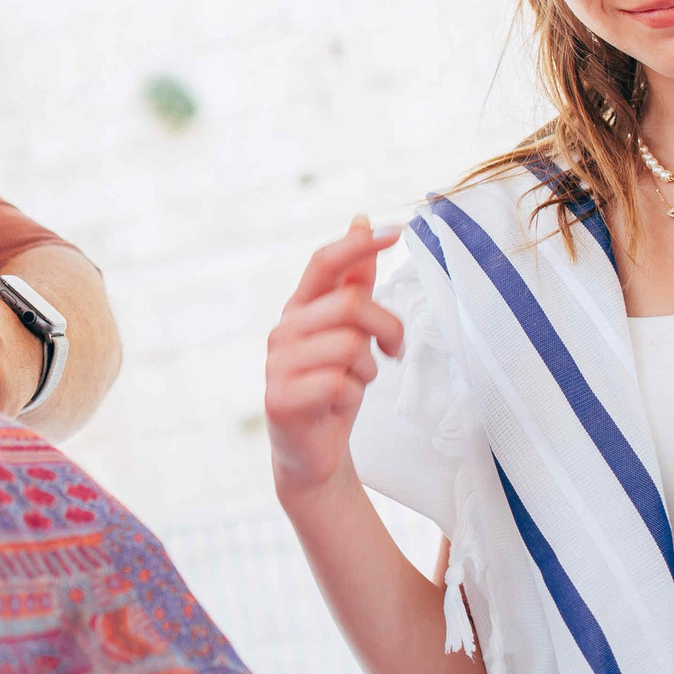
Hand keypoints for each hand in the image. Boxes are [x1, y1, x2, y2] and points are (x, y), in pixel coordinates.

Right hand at [265, 216, 405, 500]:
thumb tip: (362, 222)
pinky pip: (338, 382)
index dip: (358, 244)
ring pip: (348, 344)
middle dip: (386, 326)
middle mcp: (283, 330)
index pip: (324, 262)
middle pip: (349, 304)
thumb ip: (354, 282)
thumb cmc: (332, 387)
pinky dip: (354, 394)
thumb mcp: (349, 331)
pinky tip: (342, 403)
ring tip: (359, 381)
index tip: (395, 232)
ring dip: (368, 367)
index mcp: (300, 308)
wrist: (312, 452)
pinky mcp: (280, 399)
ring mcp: (277, 364)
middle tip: (394, 349)